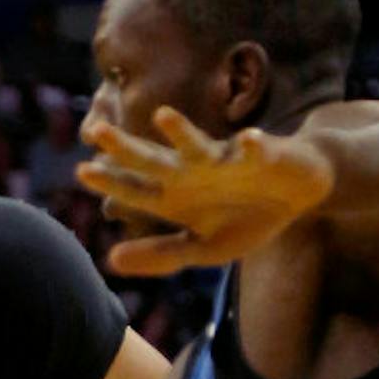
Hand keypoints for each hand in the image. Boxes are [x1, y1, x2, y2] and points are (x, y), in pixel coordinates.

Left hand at [78, 109, 336, 274]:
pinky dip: (254, 147)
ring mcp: (226, 161)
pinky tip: (249, 142)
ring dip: (181, 132)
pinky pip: (257, 149)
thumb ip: (161, 255)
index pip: (136, 189)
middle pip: (154, 160)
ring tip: (163, 117)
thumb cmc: (246, 217)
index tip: (81, 171)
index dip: (111, 181)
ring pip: (199, 145)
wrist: (297, 192)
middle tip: (97, 129)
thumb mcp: (203, 248)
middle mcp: (193, 173)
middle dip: (126, 147)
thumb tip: (110, 261)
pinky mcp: (263, 154)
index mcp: (177, 197)